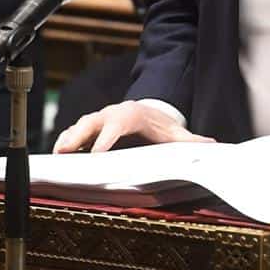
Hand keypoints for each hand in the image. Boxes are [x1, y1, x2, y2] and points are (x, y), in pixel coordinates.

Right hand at [52, 100, 216, 152]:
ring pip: (79, 126)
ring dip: (67, 140)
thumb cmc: (160, 126)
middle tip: (66, 152)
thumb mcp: (175, 133)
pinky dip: (65, 142)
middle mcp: (111, 114)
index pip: (117, 125)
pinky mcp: (89, 127)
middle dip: (78, 136)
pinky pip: (74, 132)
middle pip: (91, 122)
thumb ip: (192, 140)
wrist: (148, 112)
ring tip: (56, 155)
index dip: (106, 139)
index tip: (97, 154)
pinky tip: (57, 157)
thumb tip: (213, 145)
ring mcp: (98, 119)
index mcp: (131, 115)